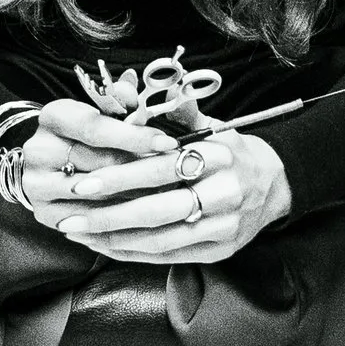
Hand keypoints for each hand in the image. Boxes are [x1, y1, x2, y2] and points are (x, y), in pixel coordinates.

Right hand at [6, 96, 177, 225]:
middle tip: (179, 173)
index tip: (169, 142)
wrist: (50, 162)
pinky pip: (89, 221)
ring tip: (169, 194)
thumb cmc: (87, 132)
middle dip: (142, 169)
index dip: (135, 136)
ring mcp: (37, 185)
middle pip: (99, 164)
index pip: (96, 128)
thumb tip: (138, 97)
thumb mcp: (102, 110)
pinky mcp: (45, 214)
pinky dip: (119, 220)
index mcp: (53, 117)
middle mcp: (38, 150)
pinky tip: (146, 213)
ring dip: (136, 196)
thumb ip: (123, 101)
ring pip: (96, 196)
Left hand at [43, 124, 290, 265]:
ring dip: (114, 240)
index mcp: (219, 156)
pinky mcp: (219, 251)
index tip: (83, 182)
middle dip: (108, 216)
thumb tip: (133, 88)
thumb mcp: (211, 125)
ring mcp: (224, 227)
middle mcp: (225, 194)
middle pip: (157, 210)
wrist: (275, 185)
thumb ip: (176, 111)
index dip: (120, 176)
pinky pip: (169, 257)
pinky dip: (133, 253)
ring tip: (78, 233)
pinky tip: (104, 246)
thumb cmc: (230, 151)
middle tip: (69, 217)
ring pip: (160, 240)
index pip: (161, 168)